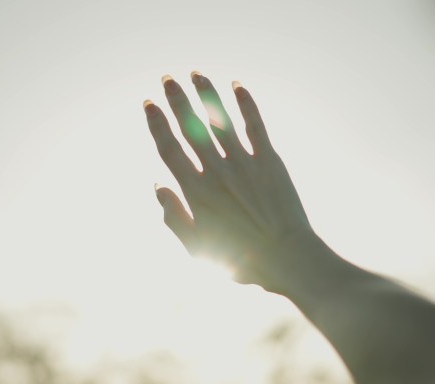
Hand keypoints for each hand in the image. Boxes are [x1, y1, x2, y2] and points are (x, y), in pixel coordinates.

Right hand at [144, 72, 313, 287]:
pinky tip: (237, 86)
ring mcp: (244, 163)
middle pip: (190, 127)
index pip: (169, 148)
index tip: (148, 103)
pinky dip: (246, 104)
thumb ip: (173, 217)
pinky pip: (255, 125)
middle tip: (167, 78)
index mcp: (195, 191)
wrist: (286, 257)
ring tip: (196, 74)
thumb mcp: (195, 246)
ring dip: (206, 94)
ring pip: (219, 120)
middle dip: (176, 99)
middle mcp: (216, 171)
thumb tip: (158, 186)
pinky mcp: (269, 161)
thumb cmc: (239, 259)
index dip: (156, 124)